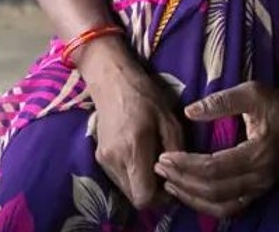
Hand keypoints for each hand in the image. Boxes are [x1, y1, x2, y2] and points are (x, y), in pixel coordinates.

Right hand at [80, 43, 184, 209]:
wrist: (111, 80)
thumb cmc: (145, 97)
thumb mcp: (170, 121)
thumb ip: (176, 153)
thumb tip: (179, 178)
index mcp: (133, 148)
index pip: (144, 197)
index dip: (162, 197)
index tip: (171, 180)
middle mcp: (114, 159)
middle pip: (136, 198)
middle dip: (153, 192)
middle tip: (165, 171)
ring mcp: (103, 159)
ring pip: (127, 190)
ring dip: (142, 184)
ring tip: (152, 160)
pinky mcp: (99, 157)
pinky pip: (120, 179)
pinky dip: (132, 175)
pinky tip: (139, 156)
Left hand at [155, 81, 278, 218]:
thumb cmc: (278, 106)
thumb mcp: (252, 92)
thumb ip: (220, 101)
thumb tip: (189, 111)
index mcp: (257, 154)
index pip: (215, 167)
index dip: (187, 164)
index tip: (165, 155)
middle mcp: (259, 178)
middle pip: (214, 190)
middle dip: (183, 180)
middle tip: (159, 166)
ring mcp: (259, 188)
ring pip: (221, 205)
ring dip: (192, 197)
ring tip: (168, 182)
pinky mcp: (257, 192)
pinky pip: (229, 207)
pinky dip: (206, 205)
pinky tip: (188, 193)